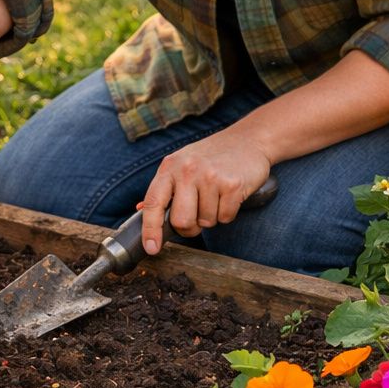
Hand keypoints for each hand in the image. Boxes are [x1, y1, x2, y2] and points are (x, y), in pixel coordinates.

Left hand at [140, 130, 272, 253]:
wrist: (249, 139)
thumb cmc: (211, 156)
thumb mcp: (182, 164)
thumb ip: (164, 189)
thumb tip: (139, 211)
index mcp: (170, 166)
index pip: (152, 202)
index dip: (150, 229)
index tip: (151, 248)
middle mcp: (187, 170)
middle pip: (181, 221)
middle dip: (189, 228)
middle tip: (196, 218)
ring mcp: (210, 176)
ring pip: (206, 222)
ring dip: (211, 216)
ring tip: (216, 196)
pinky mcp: (232, 185)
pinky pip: (225, 217)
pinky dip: (228, 212)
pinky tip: (228, 195)